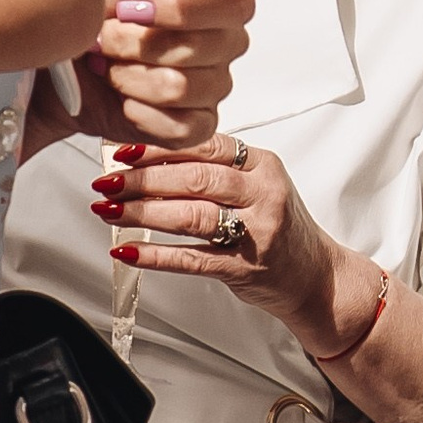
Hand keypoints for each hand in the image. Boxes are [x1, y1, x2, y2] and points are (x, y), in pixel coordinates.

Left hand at [68, 0, 253, 149]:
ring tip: (109, 63)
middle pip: (199, 48)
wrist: (62, 53)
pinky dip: (135, 110)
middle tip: (108, 33)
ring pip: (178, 88)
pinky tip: (121, 95)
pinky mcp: (194, 127)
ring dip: (127, 75)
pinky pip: (177, 127)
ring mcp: (213, 88)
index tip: (131, 5)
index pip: (232, 6)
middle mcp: (225, 44)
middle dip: (135, 41)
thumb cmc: (96, 6)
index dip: (177, 8)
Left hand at [94, 132, 380, 357]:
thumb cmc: (277, 227)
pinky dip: (155, 256)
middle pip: (194, 179)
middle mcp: (263, 194)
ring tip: (108, 211)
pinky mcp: (245, 269)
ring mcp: (257, 232)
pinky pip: (192, 259)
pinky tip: (127, 252)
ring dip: (142, 214)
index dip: (159, 148)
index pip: (204, 146)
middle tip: (106, 182)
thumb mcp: (256, 186)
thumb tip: (147, 160)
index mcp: (263, 165)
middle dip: (142, 180)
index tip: (123, 151)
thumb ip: (213, 170)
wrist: (316, 276)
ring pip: (190, 216)